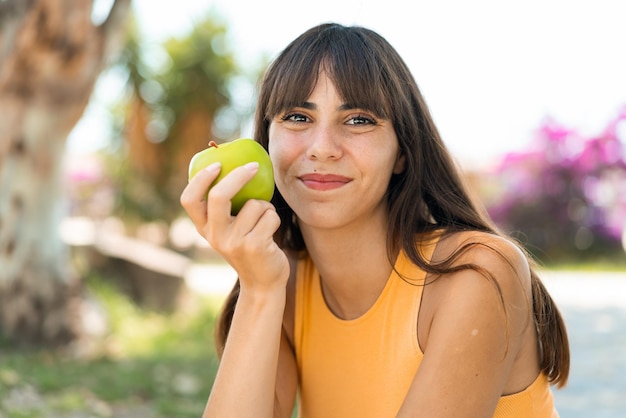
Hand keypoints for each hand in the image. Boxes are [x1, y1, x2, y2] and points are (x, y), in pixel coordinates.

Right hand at [180, 162, 288, 292]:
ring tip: (264, 223)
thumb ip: (228, 207)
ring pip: (255, 204)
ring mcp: (234, 242)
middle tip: (253, 167)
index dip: (200, 179)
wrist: (263, 283)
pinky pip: (269, 216)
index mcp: (204, 229)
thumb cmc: (250, 247)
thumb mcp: (231, 229)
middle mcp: (215, 236)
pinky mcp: (254, 246)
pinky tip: (271, 234)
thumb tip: (237, 164)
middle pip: (218, 196)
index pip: (189, 200)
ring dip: (266, 207)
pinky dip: (274, 219)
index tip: (217, 164)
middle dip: (237, 176)